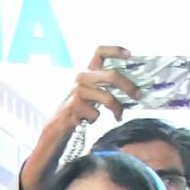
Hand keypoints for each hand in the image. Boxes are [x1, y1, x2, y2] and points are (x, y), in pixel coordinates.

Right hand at [21, 47, 134, 189]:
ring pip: (104, 95)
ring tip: (118, 116)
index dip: (115, 50)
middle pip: (109, 74)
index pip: (98, 53)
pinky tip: (89, 124)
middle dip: (128, 85)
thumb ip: (106, 91)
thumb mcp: (91, 100)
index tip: (130, 55)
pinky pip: (92, 112)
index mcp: (85, 76)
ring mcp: (73, 96)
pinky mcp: (69, 112)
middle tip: (138, 95)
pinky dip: (95, 119)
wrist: (50, 139)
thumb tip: (134, 90)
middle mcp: (78, 82)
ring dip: (115, 106)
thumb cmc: (74, 120)